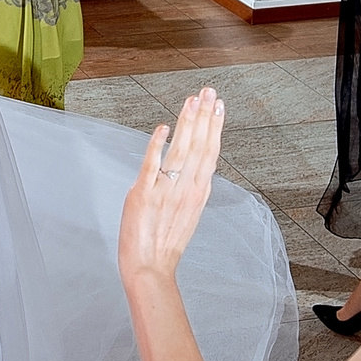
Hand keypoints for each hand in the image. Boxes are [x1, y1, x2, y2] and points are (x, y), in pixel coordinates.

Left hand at [120, 88, 224, 285]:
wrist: (150, 269)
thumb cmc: (165, 244)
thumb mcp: (187, 213)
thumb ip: (191, 189)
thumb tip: (194, 169)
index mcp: (198, 192)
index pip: (210, 152)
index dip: (214, 127)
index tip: (217, 105)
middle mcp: (186, 189)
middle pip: (199, 146)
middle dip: (204, 116)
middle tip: (208, 91)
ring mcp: (166, 191)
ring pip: (181, 150)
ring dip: (187, 123)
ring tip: (192, 100)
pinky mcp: (143, 195)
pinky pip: (152, 166)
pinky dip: (158, 145)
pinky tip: (163, 128)